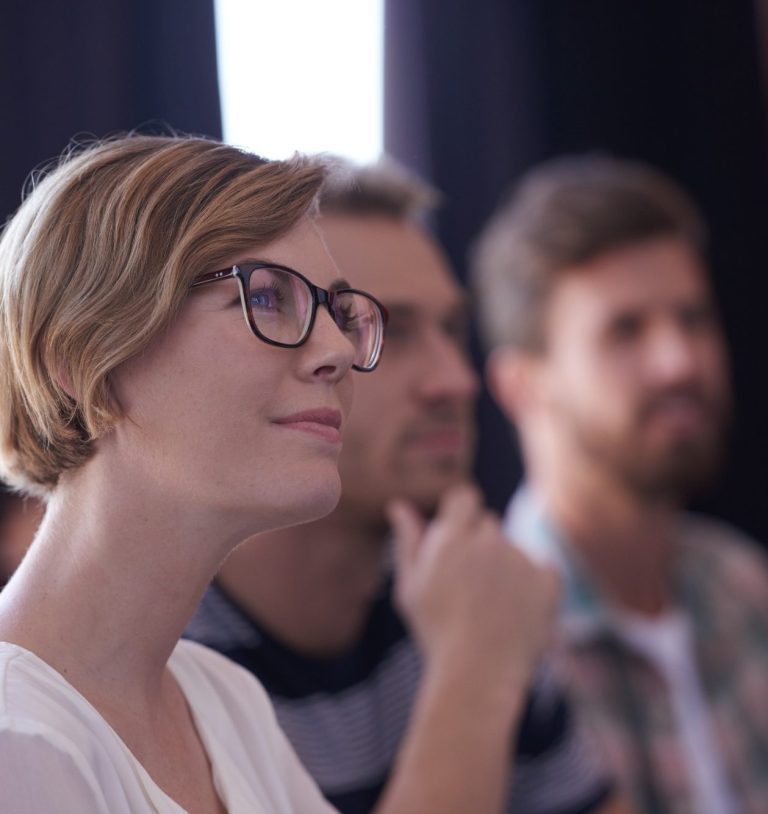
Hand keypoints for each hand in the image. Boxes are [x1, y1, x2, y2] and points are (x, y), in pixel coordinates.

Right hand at [388, 483, 559, 697]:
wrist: (477, 674)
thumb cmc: (435, 632)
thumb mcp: (410, 587)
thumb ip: (408, 541)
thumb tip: (400, 506)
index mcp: (452, 538)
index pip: (464, 496)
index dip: (462, 514)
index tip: (458, 539)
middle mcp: (489, 540)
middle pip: (488, 525)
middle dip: (480, 547)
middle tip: (469, 589)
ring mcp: (521, 559)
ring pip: (514, 551)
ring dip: (505, 569)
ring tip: (491, 610)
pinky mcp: (548, 579)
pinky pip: (543, 570)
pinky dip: (534, 586)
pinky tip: (516, 613)